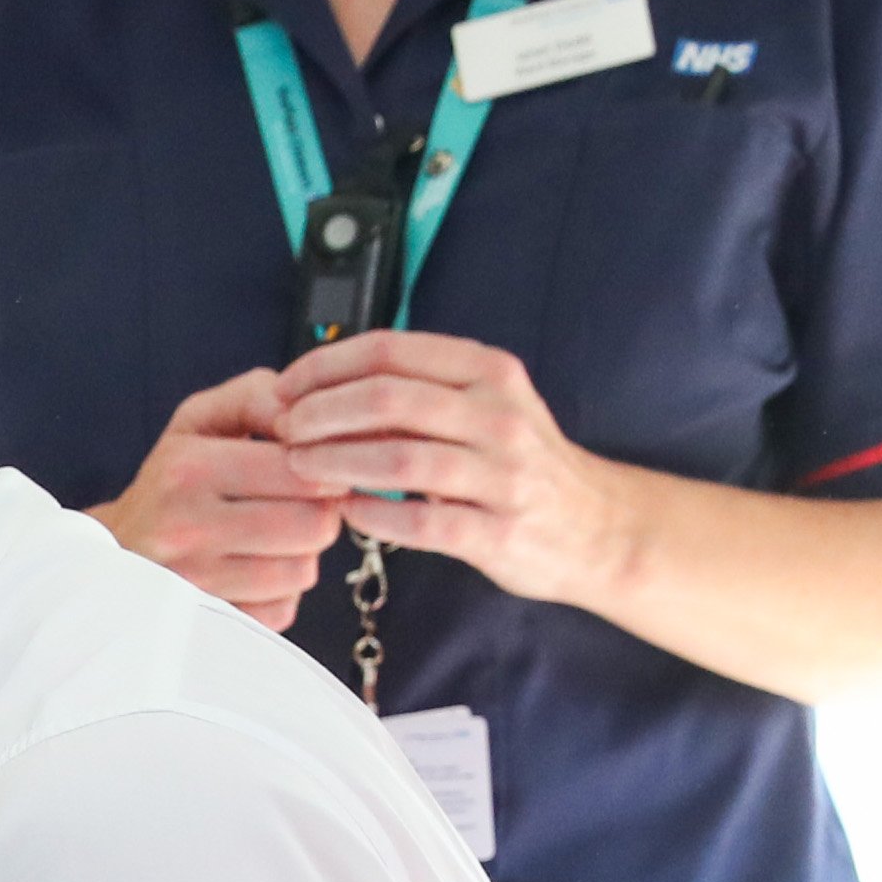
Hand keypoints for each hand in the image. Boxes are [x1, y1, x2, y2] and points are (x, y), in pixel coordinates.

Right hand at [96, 371, 344, 629]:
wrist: (110, 554)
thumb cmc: (171, 480)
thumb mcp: (201, 420)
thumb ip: (259, 397)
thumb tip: (305, 419)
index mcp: (188, 470)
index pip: (304, 472)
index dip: (324, 471)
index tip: (311, 472)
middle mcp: (185, 529)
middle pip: (314, 526)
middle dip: (318, 515)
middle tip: (297, 508)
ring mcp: (193, 585)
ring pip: (302, 572)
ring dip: (299, 556)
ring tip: (270, 542)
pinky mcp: (206, 624)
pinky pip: (282, 612)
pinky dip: (278, 595)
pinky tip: (252, 575)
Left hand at [269, 332, 634, 608]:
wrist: (598, 527)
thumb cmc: (519, 464)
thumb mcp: (484, 406)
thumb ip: (419, 392)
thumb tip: (328, 386)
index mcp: (489, 372)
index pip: (392, 350)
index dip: (326, 365)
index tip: (286, 386)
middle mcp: (499, 415)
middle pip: (388, 399)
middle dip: (321, 412)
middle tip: (283, 429)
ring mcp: (502, 475)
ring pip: (399, 459)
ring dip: (336, 462)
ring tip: (298, 468)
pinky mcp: (499, 531)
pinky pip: (421, 522)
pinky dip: (374, 515)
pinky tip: (344, 512)